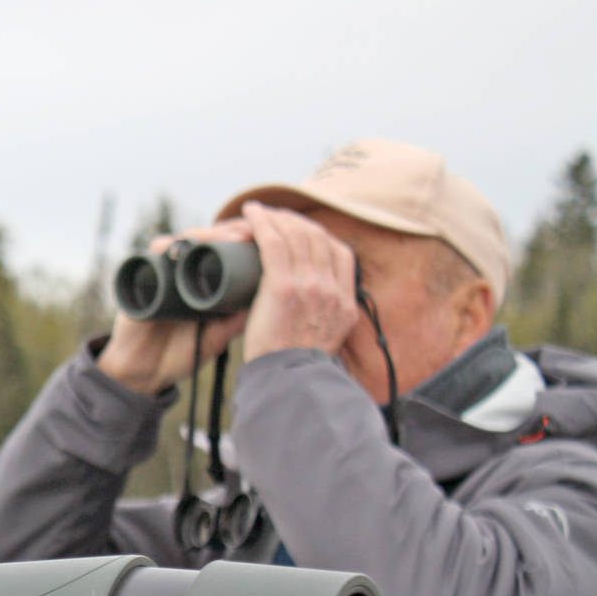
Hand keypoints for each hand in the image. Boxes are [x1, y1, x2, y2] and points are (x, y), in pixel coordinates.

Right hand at [97, 224, 249, 393]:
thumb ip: (235, 321)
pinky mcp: (139, 279)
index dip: (241, 241)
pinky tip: (182, 246)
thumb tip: (264, 300)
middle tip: (248, 234)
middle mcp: (181, 273)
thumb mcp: (216, 336)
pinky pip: (152, 254)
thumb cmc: (180, 354)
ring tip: (223, 237)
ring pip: (182, 241)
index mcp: (202, 283)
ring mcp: (161, 274)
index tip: (265, 241)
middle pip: (205, 240)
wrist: (145, 373)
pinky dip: (166, 246)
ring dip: (203, 235)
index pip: (223, 251)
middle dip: (227, 232)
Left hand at [237, 202, 358, 360]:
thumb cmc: (294, 367)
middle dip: (294, 221)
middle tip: (273, 216)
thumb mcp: (325, 341)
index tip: (299, 231)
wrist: (286, 383)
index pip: (340, 253)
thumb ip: (324, 320)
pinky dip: (262, 222)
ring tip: (258, 212)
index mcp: (345, 303)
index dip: (318, 236)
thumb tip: (312, 310)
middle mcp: (332, 290)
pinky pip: (273, 242)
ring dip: (276, 217)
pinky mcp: (283, 287)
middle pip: (318, 238)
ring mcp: (310, 286)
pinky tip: (251, 212)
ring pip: (295, 235)